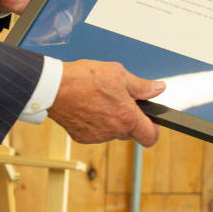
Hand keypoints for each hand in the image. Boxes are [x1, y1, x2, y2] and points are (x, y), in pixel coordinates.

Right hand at [48, 60, 163, 146]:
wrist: (54, 88)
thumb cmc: (84, 78)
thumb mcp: (119, 74)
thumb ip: (141, 85)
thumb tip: (158, 89)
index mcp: (126, 117)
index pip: (150, 137)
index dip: (153, 129)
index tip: (150, 120)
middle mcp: (113, 131)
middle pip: (130, 132)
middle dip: (129, 118)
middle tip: (119, 99)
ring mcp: (97, 137)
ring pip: (113, 131)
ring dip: (111, 119)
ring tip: (100, 99)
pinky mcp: (83, 138)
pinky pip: (97, 132)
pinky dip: (96, 122)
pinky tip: (89, 106)